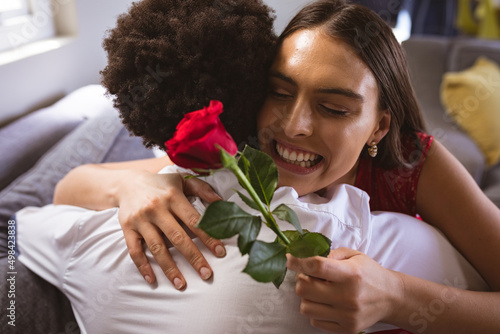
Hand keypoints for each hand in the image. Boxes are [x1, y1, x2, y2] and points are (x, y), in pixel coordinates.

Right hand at [117, 170, 224, 288]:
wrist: (127, 183)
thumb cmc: (162, 185)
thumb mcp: (182, 180)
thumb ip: (203, 189)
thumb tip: (222, 203)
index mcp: (173, 196)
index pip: (194, 220)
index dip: (208, 237)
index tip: (220, 253)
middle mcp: (156, 208)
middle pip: (178, 237)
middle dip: (194, 257)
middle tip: (207, 274)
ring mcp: (141, 220)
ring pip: (157, 248)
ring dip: (169, 268)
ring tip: (181, 285)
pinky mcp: (127, 228)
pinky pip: (134, 251)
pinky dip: (143, 266)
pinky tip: (153, 280)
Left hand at [286, 247, 401, 332]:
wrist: (392, 298)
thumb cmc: (369, 273)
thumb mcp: (354, 255)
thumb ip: (331, 254)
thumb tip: (307, 259)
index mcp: (351, 274)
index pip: (317, 266)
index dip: (298, 262)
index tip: (290, 259)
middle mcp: (349, 296)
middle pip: (304, 289)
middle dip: (301, 280)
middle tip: (309, 277)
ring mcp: (347, 315)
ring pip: (306, 307)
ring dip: (307, 297)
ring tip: (319, 291)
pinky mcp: (347, 329)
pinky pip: (315, 321)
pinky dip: (316, 311)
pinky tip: (326, 304)